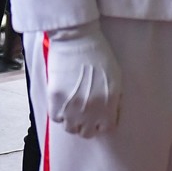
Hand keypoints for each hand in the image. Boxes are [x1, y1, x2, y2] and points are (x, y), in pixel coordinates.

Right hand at [44, 22, 120, 137]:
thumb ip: (115, 99)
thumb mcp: (116, 77)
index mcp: (109, 104)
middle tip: (82, 114)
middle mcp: (91, 110)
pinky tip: (60, 102)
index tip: (96, 117)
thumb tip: (111, 112)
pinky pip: (55, 118)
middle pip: (86, 132)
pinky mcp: (55, 98)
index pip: (106, 128)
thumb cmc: (98, 53)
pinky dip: (57, 113)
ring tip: (69, 108)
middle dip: (85, 124)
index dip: (100, 123)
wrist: (77, 38)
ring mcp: (72, 106)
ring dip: (70, 120)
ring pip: (69, 128)